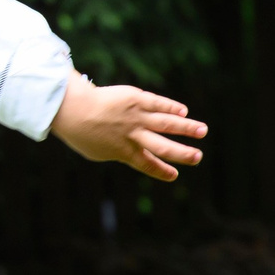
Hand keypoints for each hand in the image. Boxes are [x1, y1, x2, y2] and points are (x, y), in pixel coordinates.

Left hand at [49, 74, 208, 180]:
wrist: (72, 109)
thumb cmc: (79, 131)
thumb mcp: (95, 150)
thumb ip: (112, 152)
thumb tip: (121, 151)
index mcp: (125, 152)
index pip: (148, 164)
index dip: (162, 171)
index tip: (174, 175)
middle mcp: (134, 136)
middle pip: (163, 147)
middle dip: (182, 153)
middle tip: (198, 157)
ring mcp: (136, 117)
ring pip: (167, 123)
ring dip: (187, 127)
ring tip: (203, 131)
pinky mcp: (135, 99)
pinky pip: (158, 103)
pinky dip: (171, 107)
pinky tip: (183, 110)